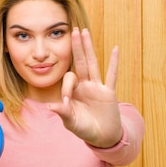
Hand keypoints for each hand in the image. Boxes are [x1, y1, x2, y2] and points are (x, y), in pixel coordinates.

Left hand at [48, 28, 121, 147]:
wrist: (102, 137)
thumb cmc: (84, 129)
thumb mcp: (71, 122)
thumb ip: (63, 113)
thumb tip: (50, 107)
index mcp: (73, 91)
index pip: (69, 79)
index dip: (67, 88)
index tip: (68, 103)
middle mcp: (85, 86)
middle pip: (79, 62)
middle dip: (76, 47)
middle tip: (72, 29)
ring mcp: (97, 87)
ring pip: (92, 63)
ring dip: (88, 48)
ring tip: (85, 31)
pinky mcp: (109, 92)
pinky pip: (111, 75)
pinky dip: (114, 63)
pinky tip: (115, 49)